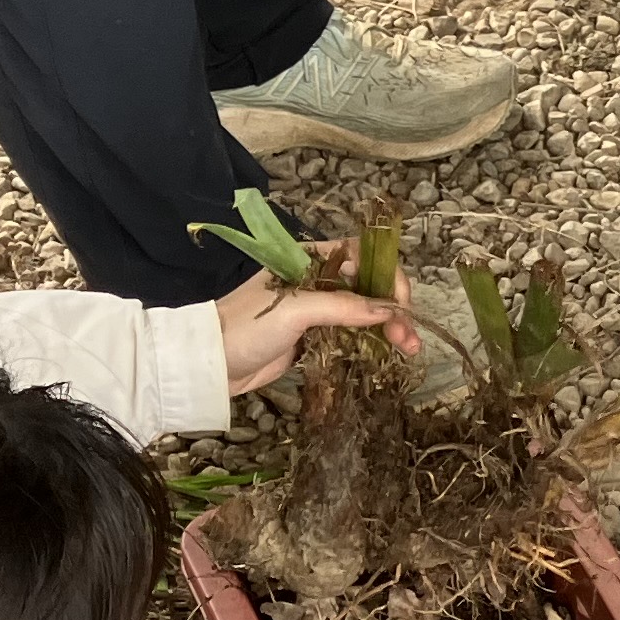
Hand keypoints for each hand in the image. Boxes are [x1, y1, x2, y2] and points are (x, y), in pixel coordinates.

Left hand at [215, 250, 419, 397]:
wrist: (212, 363)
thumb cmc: (248, 326)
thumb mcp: (295, 310)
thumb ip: (343, 307)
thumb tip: (388, 310)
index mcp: (309, 259)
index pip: (361, 256)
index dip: (387, 276)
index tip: (401, 304)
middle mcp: (316, 280)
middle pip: (368, 286)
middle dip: (393, 308)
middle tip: (408, 338)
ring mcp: (315, 310)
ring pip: (363, 313)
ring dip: (387, 328)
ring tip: (408, 350)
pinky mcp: (313, 337)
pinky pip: (351, 335)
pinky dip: (371, 343)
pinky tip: (387, 355)